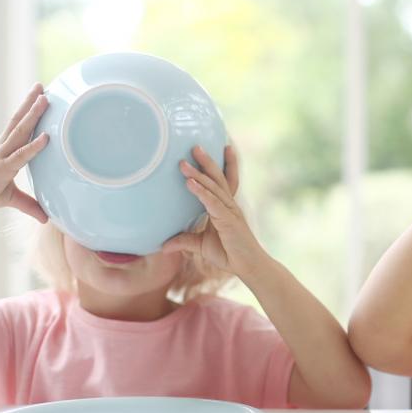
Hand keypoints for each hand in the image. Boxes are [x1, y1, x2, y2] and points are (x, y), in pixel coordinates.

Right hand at [0, 83, 50, 221]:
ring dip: (33, 115)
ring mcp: (0, 156)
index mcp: (3, 150)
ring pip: (20, 132)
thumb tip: (47, 218)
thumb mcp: (12, 199)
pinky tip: (46, 137)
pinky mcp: (1, 169)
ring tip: (44, 98)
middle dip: (30, 103)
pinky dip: (34, 147)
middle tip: (42, 85)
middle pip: (18, 121)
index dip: (28, 111)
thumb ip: (30, 205)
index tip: (39, 96)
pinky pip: (20, 156)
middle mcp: (1, 148)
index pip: (18, 127)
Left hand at [164, 145, 266, 276]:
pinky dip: (201, 192)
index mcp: (224, 207)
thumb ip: (184, 241)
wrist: (248, 267)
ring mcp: (229, 211)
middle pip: (218, 178)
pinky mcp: (228, 220)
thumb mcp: (201, 246)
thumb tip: (164, 246)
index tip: (212, 149)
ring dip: (198, 174)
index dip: (219, 165)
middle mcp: (229, 205)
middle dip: (207, 161)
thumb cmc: (229, 254)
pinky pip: (212, 203)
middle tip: (194, 146)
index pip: (221, 182)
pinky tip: (190, 183)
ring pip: (213, 187)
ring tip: (184, 162)